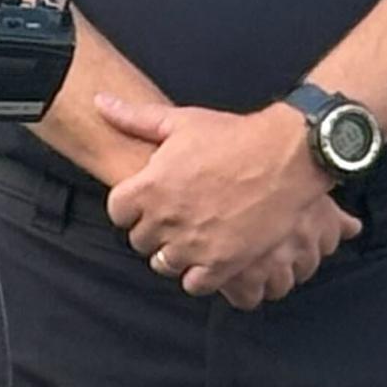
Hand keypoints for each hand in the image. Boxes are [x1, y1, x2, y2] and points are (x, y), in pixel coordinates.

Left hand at [98, 97, 359, 304]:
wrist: (287, 157)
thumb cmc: (233, 136)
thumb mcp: (181, 121)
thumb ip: (135, 118)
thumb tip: (100, 101)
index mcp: (150, 187)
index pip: (117, 213)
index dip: (130, 208)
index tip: (147, 202)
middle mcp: (166, 220)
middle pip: (139, 241)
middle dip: (152, 231)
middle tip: (173, 218)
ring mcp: (193, 244)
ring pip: (164, 264)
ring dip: (173, 254)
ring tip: (190, 238)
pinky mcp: (223, 264)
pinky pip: (195, 284)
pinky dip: (198, 275)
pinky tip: (209, 258)